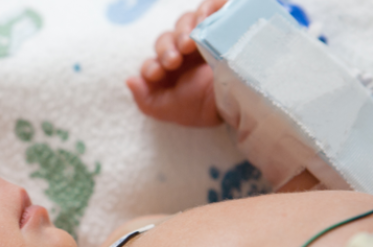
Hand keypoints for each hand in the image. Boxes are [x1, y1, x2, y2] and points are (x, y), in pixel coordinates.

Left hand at [126, 0, 227, 126]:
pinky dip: (204, 10)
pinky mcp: (222, 24)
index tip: (157, 72)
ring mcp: (203, 37)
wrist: (242, 101)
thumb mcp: (171, 110)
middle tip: (174, 60)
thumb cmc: (205, 108)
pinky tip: (203, 22)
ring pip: (184, 22)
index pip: (153, 60)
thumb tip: (130, 79)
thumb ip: (146, 100)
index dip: (151, 65)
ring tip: (188, 44)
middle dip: (166, 49)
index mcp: (170, 72)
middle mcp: (185, 52)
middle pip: (166, 39)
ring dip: (182, 31)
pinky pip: (209, 7)